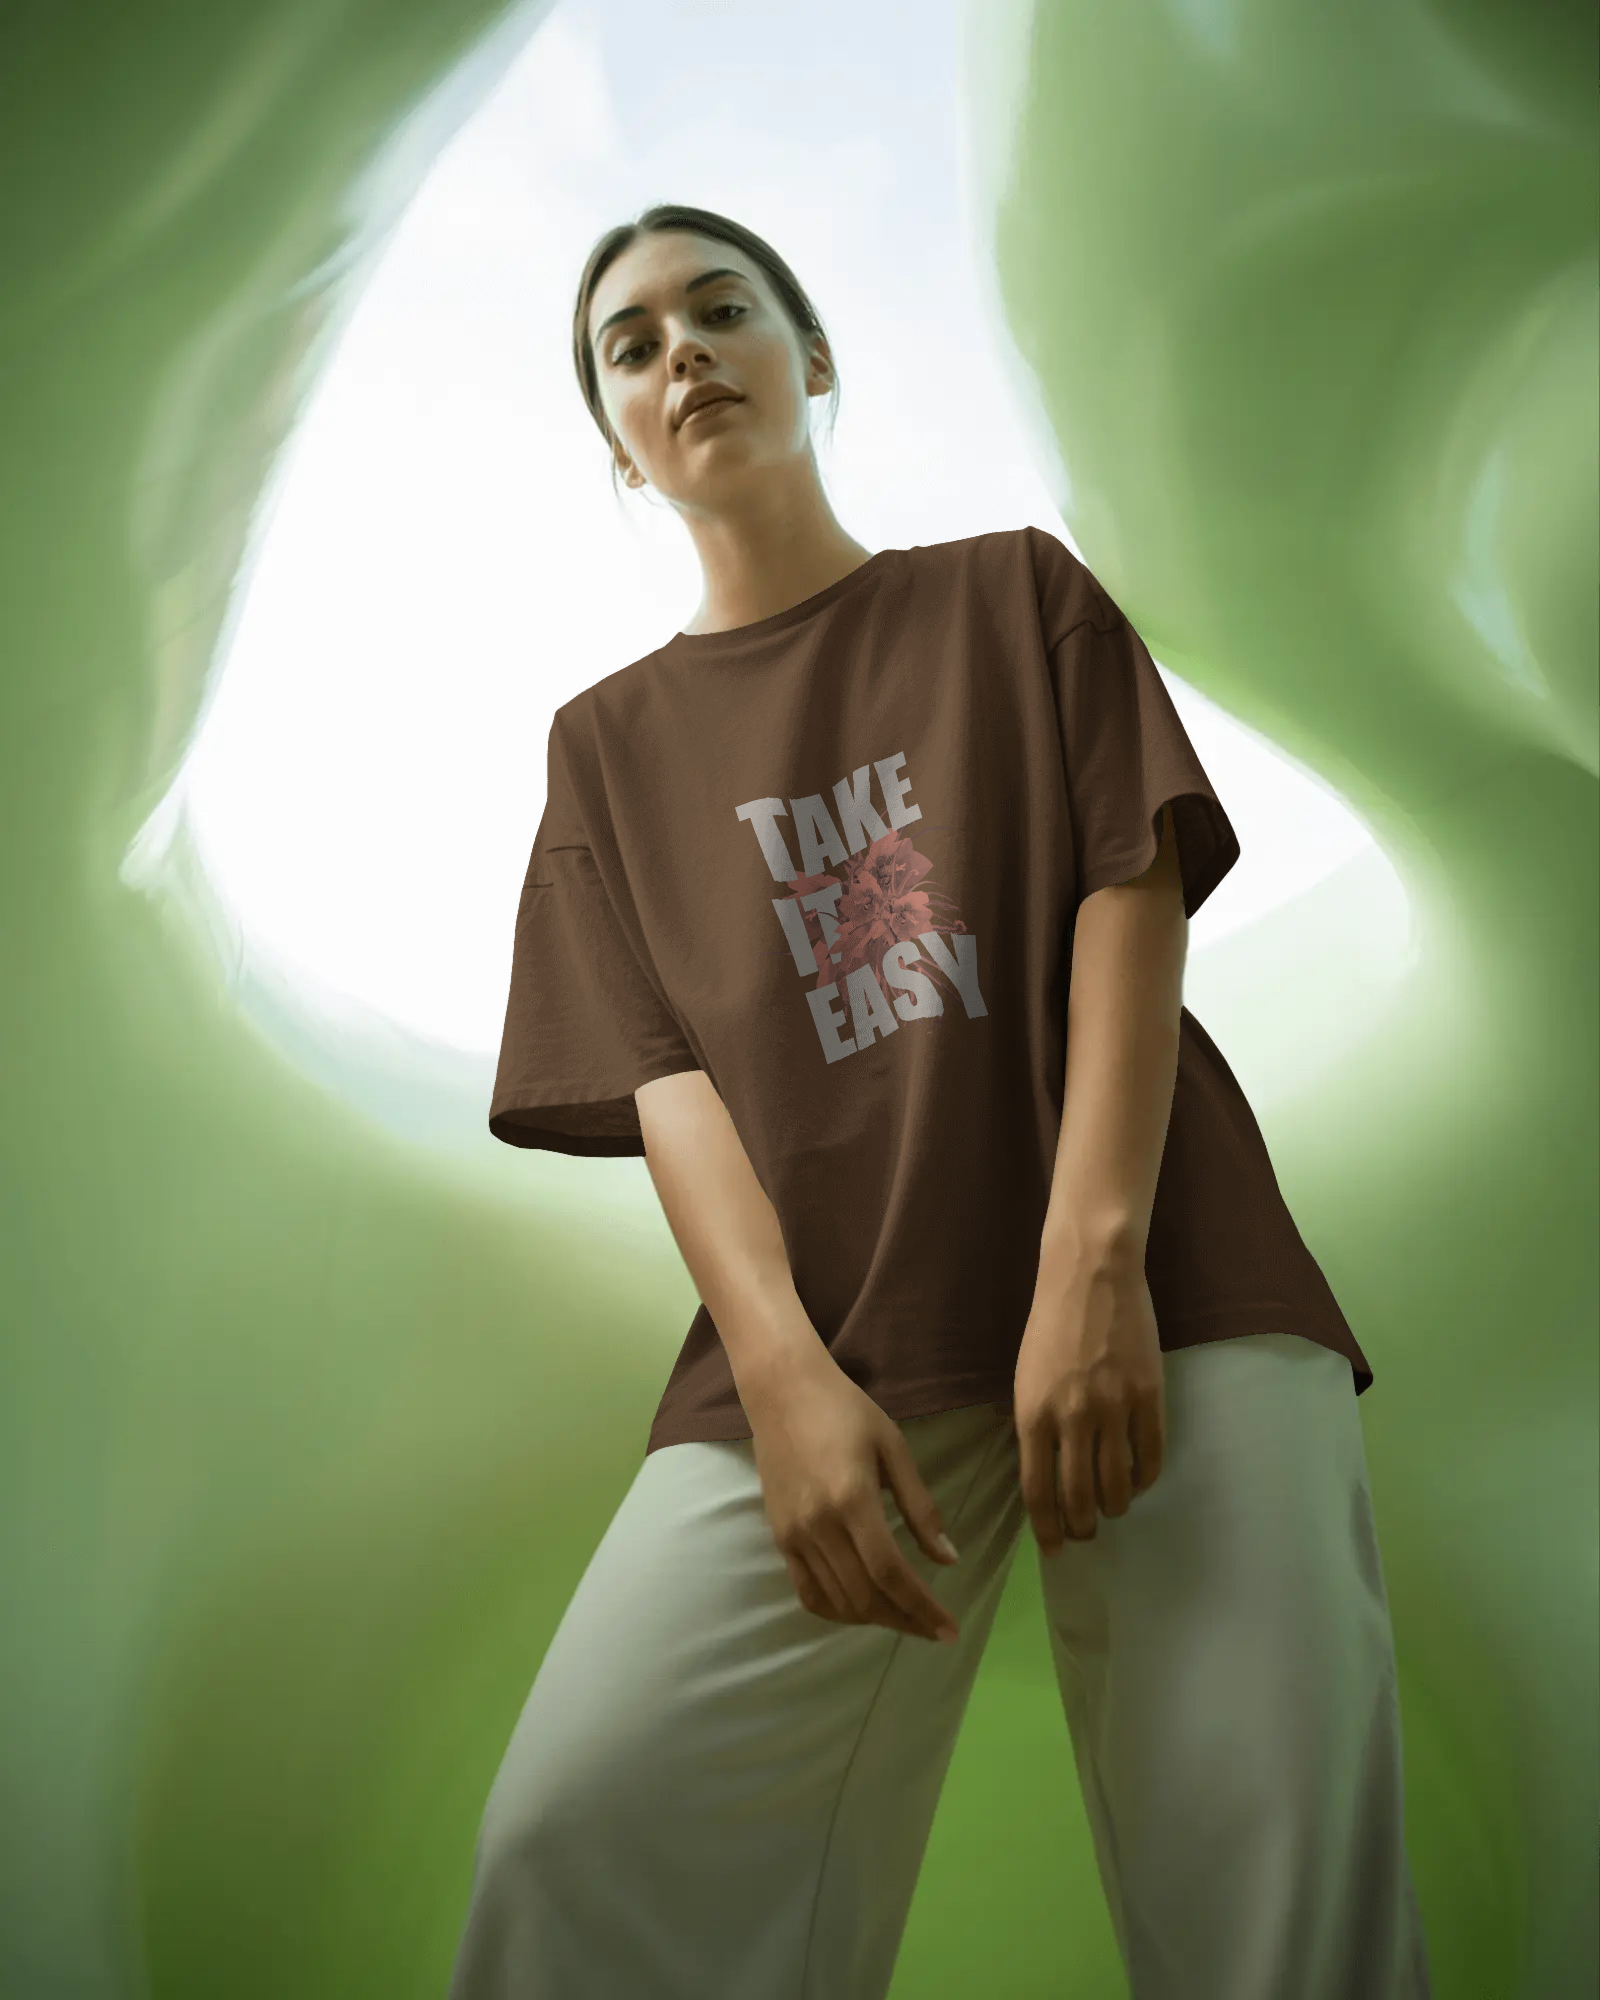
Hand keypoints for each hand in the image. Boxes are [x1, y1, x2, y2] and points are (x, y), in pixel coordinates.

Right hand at [744, 1349, 962, 1643]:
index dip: (922, 1607)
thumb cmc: (846, 1410)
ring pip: (837, 1601)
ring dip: (875, 1619)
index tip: (950, 1629)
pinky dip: (837, 1611)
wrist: (783, 1391)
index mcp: (853, 1500)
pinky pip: (807, 1592)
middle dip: (905, 1620)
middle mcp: (819, 1525)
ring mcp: (794, 1535)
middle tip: (935, 1628)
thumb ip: (921, 1506)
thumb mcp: (894, 1448)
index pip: (890, 1573)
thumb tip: (948, 1558)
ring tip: (905, 1618)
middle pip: (865, 1596)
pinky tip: (862, 1608)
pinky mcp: (779, 1537)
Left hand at [1013, 1261, 1165, 1550]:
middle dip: (1082, 1527)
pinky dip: (1144, 1479)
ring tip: (1111, 1509)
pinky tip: (1137, 1481)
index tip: (1054, 1548)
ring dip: (1114, 1507)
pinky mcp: (1149, 1396)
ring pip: (1117, 1485)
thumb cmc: (1051, 1325)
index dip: (1047, 1529)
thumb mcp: (1025, 1378)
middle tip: (1085, 1533)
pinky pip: (1150, 1456)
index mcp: (1033, 1414)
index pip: (1038, 1491)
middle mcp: (1072, 1418)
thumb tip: (1047, 1476)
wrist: (1092, 1275)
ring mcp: (1114, 1408)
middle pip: (1079, 1497)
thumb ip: (1035, 1427)